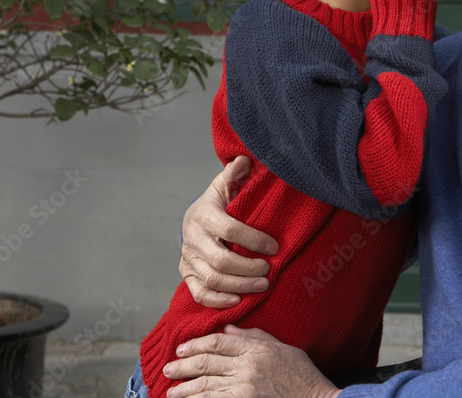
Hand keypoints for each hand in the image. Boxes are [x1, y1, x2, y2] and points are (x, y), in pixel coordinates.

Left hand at [164, 325, 341, 397]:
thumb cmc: (304, 377)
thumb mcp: (284, 349)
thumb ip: (255, 337)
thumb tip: (229, 330)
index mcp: (257, 349)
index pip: (218, 342)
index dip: (196, 344)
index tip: (181, 349)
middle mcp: (248, 366)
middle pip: (207, 363)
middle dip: (183, 367)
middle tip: (167, 370)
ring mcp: (245, 388)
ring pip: (206, 386)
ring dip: (185, 389)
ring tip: (171, 392)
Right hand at [180, 156, 279, 307]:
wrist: (195, 220)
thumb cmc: (218, 204)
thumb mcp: (225, 186)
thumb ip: (235, 174)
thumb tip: (245, 159)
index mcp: (204, 214)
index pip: (230, 229)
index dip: (254, 239)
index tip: (275, 246)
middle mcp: (193, 237)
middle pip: (220, 260)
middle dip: (248, 268)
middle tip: (269, 271)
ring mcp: (188, 258)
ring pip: (212, 279)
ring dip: (240, 285)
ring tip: (263, 286)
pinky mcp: (187, 274)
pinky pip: (199, 293)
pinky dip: (218, 300)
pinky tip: (238, 301)